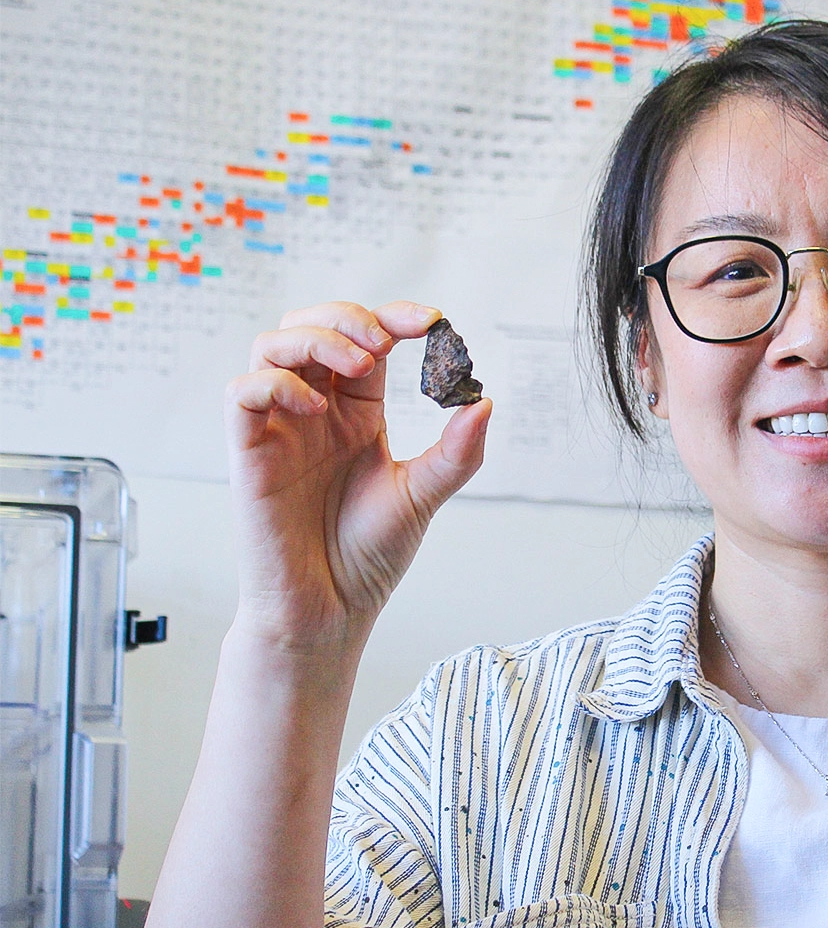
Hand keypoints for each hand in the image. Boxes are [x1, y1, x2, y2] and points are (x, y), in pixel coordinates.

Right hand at [223, 300, 490, 650]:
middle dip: (348, 318)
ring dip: (315, 340)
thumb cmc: (368, 556)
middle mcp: (314, 411)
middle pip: (311, 326)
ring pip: (272, 345)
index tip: (432, 321)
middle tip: (385, 343)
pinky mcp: (247, 452)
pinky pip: (242, 392)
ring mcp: (278, 428)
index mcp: (357, 413)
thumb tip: (484, 402)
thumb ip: (457, 453)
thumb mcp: (423, 495)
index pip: (367, 341)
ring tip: (359, 367)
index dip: (394, 318)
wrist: (330, 610)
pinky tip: (315, 408)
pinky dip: (276, 383)